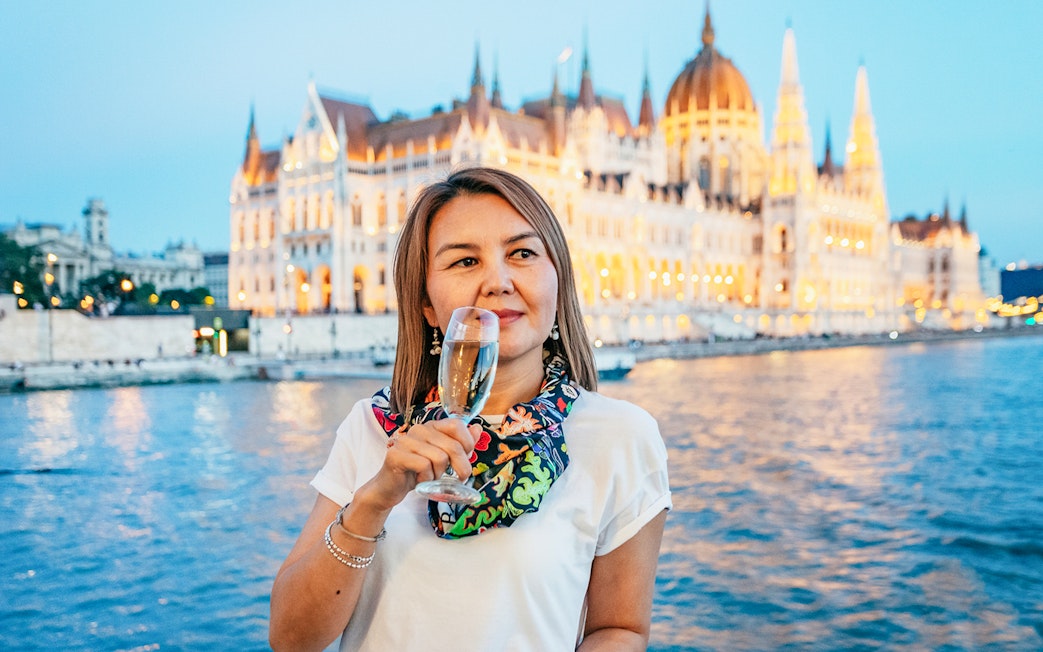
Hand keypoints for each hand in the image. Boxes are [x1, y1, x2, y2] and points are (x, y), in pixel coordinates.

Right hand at [362, 419, 481, 508]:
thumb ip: (460, 444)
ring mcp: (406, 440)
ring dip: (439, 474)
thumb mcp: (443, 458)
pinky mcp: (396, 454)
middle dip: (461, 467)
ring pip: (440, 458)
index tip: (466, 458)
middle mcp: (419, 429)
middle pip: (452, 446)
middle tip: (460, 478)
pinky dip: (427, 478)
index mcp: (431, 427)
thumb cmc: (417, 472)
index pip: (457, 425)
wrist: (390, 487)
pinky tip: (420, 480)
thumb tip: (478, 428)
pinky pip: (424, 466)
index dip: (468, 443)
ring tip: (430, 477)